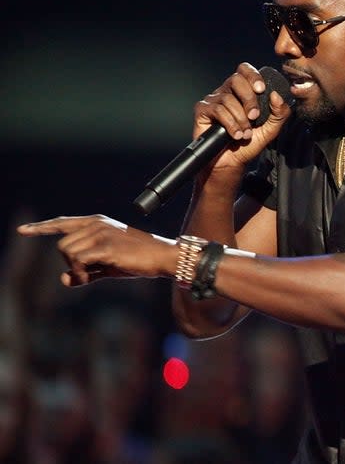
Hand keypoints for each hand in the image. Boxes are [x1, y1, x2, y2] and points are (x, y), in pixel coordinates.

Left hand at [16, 215, 175, 286]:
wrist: (163, 257)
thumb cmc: (137, 260)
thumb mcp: (107, 266)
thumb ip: (85, 272)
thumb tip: (63, 280)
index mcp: (97, 223)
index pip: (63, 223)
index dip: (41, 227)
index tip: (22, 230)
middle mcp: (96, 224)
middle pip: (62, 245)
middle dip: (71, 263)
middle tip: (91, 271)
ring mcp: (101, 233)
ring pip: (67, 253)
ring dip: (76, 268)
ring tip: (96, 272)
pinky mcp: (106, 246)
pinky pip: (78, 261)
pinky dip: (80, 273)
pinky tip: (94, 274)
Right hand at [194, 63, 291, 170]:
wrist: (231, 162)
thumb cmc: (249, 143)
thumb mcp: (271, 129)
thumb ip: (279, 113)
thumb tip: (276, 96)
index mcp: (242, 91)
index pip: (245, 70)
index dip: (253, 76)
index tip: (261, 90)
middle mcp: (226, 92)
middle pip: (236, 79)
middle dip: (249, 99)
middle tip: (254, 117)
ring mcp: (213, 100)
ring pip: (228, 98)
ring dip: (240, 119)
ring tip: (245, 134)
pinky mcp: (202, 110)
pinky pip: (217, 110)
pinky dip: (229, 124)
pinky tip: (235, 135)